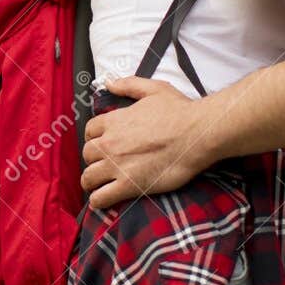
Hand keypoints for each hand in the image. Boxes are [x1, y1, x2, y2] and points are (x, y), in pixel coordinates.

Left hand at [80, 76, 222, 207]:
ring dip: (91, 182)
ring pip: (89, 177)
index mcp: (113, 121)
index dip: (94, 138)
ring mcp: (117, 165)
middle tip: (103, 165)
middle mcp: (110, 143)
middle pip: (87, 154)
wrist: (197, 134)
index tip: (102, 144)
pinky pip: (100, 197)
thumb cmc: (179, 111)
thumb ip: (128, 84)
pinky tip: (101, 201)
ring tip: (97, 186)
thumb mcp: (153, 89)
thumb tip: (108, 83)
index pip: (89, 131)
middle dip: (93, 160)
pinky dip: (97, 201)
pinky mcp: (128, 185)